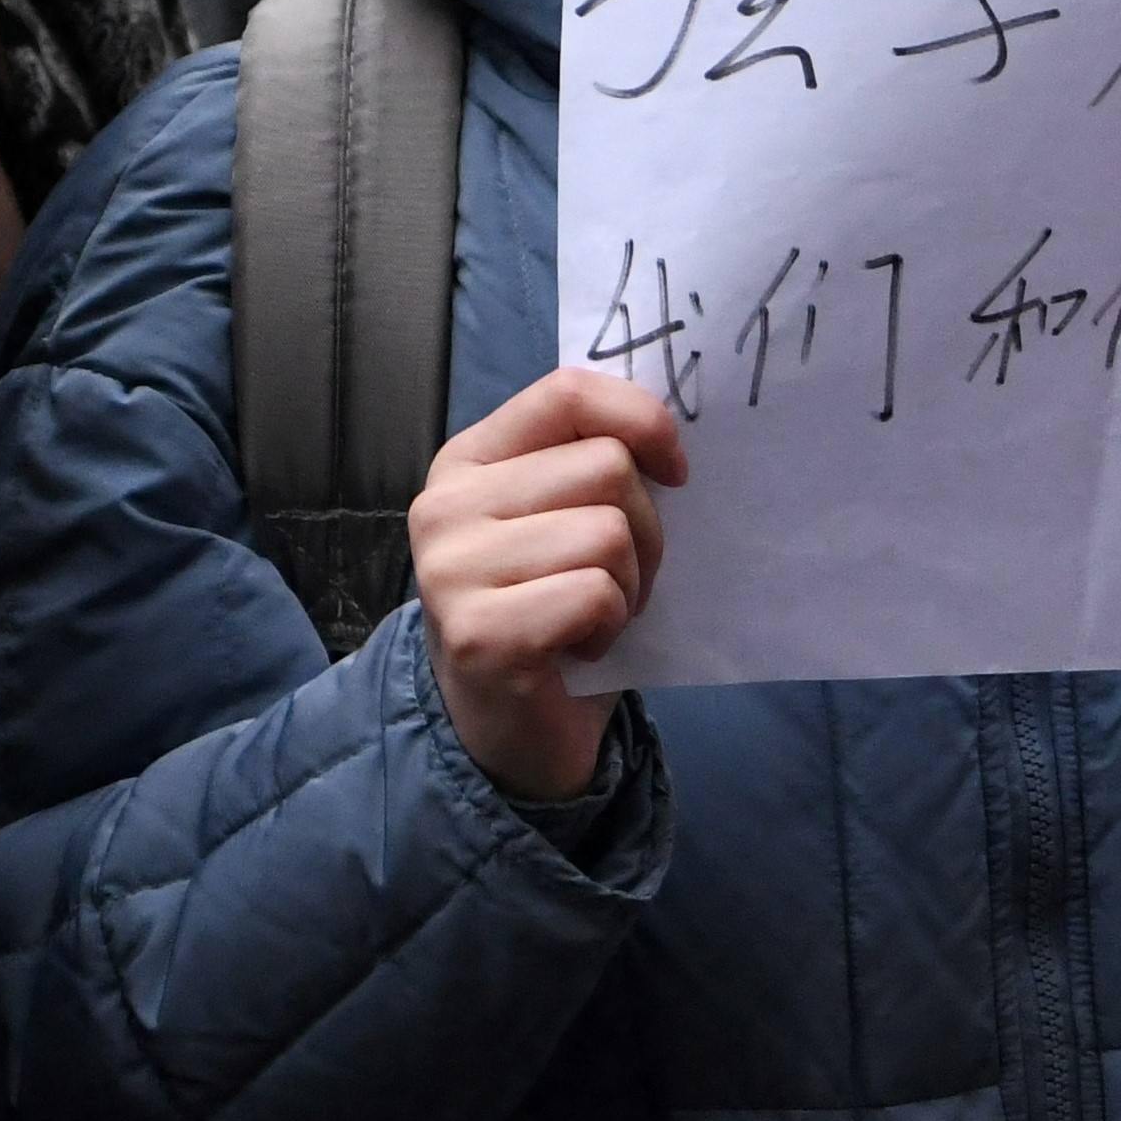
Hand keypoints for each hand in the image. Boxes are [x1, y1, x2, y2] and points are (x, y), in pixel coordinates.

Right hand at [413, 361, 685, 803]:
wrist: (511, 729)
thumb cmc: (554, 610)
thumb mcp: (567, 518)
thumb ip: (597, 463)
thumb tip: (673, 432)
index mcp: (469, 461)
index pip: (567, 391)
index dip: (642, 420)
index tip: (675, 472)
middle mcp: (445, 506)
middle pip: (607, 466)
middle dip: (646, 527)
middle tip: (618, 578)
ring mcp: (453, 571)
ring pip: (609, 531)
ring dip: (630, 583)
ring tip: (595, 614)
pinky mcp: (479, 634)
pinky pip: (596, 594)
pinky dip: (611, 625)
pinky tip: (581, 648)